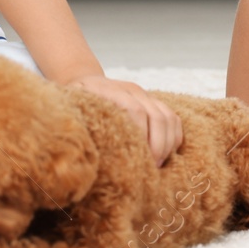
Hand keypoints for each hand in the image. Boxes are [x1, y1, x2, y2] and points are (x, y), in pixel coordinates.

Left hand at [68, 75, 182, 165]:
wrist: (85, 79)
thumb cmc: (77, 101)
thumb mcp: (73, 108)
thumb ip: (81, 121)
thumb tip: (85, 152)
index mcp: (111, 91)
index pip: (134, 109)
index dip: (140, 134)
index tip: (139, 158)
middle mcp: (132, 90)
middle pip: (156, 115)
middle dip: (158, 145)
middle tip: (152, 167)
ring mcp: (146, 95)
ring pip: (169, 117)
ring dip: (167, 144)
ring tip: (158, 164)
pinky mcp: (154, 102)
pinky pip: (173, 118)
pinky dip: (174, 137)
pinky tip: (167, 154)